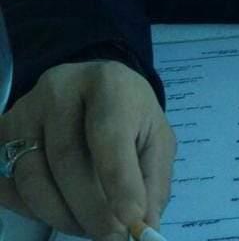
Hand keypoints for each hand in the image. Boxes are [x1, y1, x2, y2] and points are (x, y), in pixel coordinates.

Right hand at [0, 60, 175, 238]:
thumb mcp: (154, 137)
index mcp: (108, 83)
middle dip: (92, 210)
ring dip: (62, 216)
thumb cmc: (129, 115)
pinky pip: (8, 185)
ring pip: (33, 178)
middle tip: (112, 235)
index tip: (130, 220)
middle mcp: (61, 88)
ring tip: (89, 227)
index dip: (118, 182)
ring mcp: (27, 109)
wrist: (93, 89)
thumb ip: (153, 181)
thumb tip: (144, 228)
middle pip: (67, 160)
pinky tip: (60, 213)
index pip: (108, 134)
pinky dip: (32, 212)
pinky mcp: (5, 131)